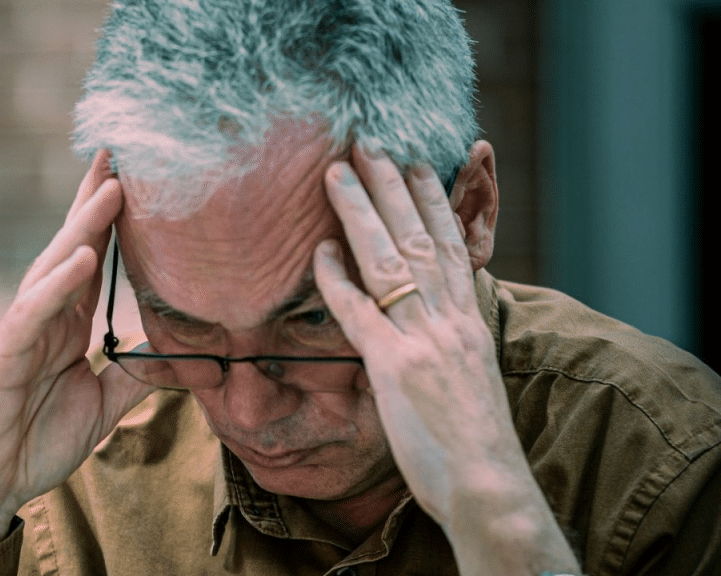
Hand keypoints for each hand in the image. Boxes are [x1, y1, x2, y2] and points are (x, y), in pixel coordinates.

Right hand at [0, 150, 153, 563]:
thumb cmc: (30, 445)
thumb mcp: (100, 408)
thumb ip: (131, 376)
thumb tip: (173, 354)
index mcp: (66, 327)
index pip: (93, 263)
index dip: (115, 224)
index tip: (140, 181)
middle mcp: (43, 319)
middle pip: (72, 249)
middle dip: (96, 202)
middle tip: (121, 154)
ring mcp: (19, 334)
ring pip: (52, 270)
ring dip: (82, 228)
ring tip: (113, 189)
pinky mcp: (0, 359)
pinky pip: (32, 316)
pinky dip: (57, 287)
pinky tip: (82, 258)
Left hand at [313, 145, 579, 574]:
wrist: (489, 483)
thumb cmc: (477, 440)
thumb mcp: (471, 378)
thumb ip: (449, 342)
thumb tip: (429, 324)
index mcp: (469, 321)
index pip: (454, 246)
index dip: (434, 201)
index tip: (418, 162)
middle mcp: (450, 319)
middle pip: (420, 238)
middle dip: (393, 187)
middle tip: (369, 143)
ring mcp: (423, 340)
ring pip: (391, 260)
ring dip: (361, 213)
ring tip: (338, 172)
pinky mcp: (396, 368)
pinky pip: (360, 314)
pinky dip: (337, 281)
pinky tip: (319, 251)